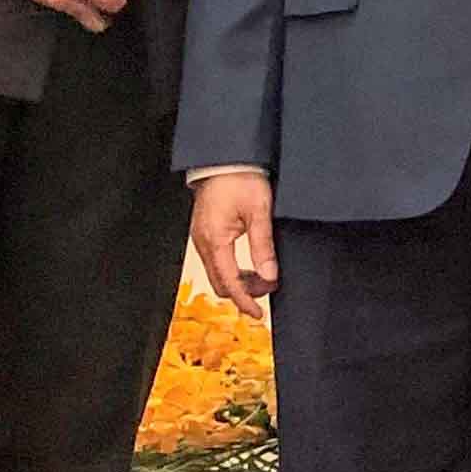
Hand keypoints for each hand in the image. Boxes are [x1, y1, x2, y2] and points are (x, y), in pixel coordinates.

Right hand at [190, 172, 277, 307]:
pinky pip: (215, 261)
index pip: (229, 282)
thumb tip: (269, 276)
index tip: (259, 314)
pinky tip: (248, 266)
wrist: (225, 157)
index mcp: (214, 239)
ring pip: (217, 273)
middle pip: (220, 282)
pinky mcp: (204, 232)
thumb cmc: (241, 178)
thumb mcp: (258, 211)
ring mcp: (201, 237)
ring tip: (263, 276)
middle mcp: (203, 242)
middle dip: (243, 292)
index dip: (245, 301)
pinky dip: (231, 269)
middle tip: (268, 288)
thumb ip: (263, 246)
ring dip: (238, 281)